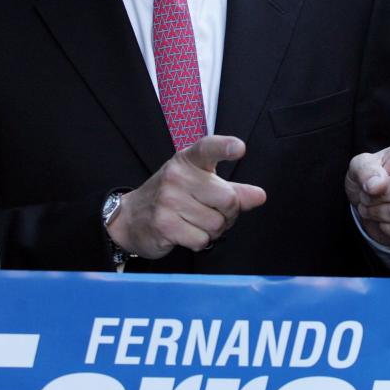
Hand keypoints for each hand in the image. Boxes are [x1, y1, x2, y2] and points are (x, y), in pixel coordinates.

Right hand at [108, 135, 265, 259]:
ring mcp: (168, 200)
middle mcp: (177, 176)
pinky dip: (200, 241)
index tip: (240, 148)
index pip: (208, 148)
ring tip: (196, 222)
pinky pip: (202, 240)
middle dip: (228, 214)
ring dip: (214, 231)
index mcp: (188, 160)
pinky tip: (185, 233)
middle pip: (228, 200)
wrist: (130, 218)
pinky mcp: (164, 224)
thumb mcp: (200, 185)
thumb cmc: (171, 197)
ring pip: (217, 224)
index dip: (225, 147)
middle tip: (213, 213)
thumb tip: (259, 196)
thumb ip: (232, 190)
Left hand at [346, 136, 389, 247]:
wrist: (367, 203)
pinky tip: (385, 220)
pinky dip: (386, 228)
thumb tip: (376, 185)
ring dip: (378, 212)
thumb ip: (365, 171)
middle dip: (378, 194)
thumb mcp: (359, 166)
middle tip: (369, 193)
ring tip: (374, 205)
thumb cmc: (369, 177)